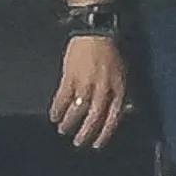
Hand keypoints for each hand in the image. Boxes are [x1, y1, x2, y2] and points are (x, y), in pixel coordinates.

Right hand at [50, 33, 128, 148]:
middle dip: (86, 133)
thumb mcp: (121, 73)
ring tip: (64, 130)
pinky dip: (57, 110)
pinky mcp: (70, 77)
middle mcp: (102, 89)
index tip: (97, 144)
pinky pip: (63, 99)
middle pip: (94, 118)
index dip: (104, 133)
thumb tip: (115, 113)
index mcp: (118, 88)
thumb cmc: (110, 51)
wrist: (95, 31)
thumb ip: (118, 93)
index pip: (113, 118)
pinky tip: (54, 116)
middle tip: (79, 143)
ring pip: (77, 111)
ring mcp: (86, 84)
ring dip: (70, 123)